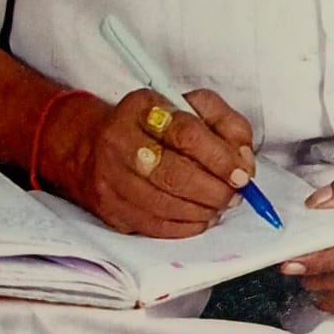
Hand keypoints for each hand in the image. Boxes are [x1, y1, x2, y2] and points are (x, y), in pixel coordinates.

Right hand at [49, 87, 255, 237]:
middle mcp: (120, 141)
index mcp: (142, 108)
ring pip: (165, 205)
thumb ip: (226, 124)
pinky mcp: (110, 210)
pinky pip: (155, 226)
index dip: (220, 157)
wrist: (89, 146)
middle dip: (214, 190)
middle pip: (175, 174)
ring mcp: (111, 179)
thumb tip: (243, 160)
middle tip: (234, 194)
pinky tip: (200, 218)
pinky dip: (186, 227)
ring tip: (219, 204)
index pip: (186, 133)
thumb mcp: (190, 106)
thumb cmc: (150, 125)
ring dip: (203, 210)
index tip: (241, 173)